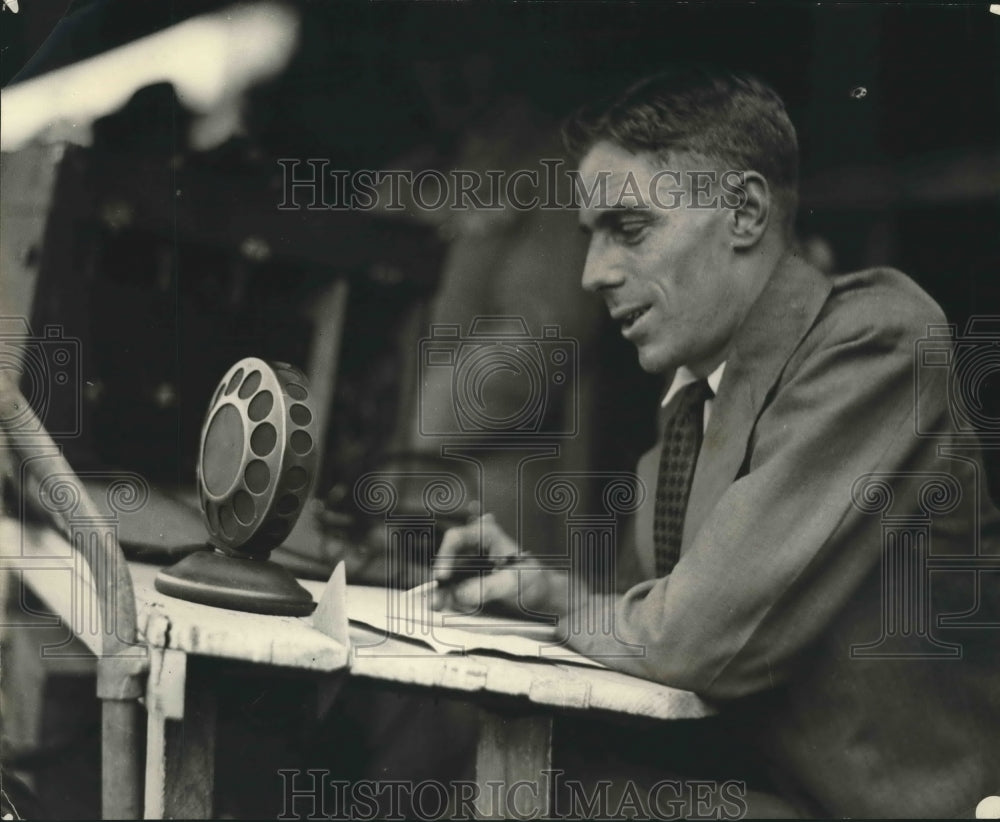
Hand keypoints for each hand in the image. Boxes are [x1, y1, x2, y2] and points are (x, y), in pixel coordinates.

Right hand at [431, 514, 565, 614]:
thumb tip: (460, 594)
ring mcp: (467, 565)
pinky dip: (446, 599)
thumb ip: (488, 587)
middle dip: (439, 580)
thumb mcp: (515, 581)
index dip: (445, 556)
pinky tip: (447, 607)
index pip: (457, 538)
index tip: (442, 576)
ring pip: (445, 577)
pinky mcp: (465, 583)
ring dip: (440, 592)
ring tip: (439, 606)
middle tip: (437, 599)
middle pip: (446, 558)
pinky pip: (449, 590)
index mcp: (487, 534)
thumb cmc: (532, 580)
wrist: (539, 596)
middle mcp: (473, 547)